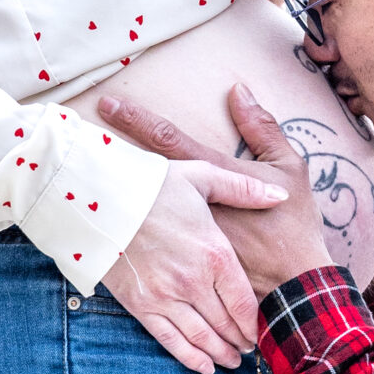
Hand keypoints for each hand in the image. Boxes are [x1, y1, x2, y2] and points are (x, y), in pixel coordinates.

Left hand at [98, 83, 331, 301]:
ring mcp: (183, 245)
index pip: (167, 139)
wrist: (297, 283)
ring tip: (81, 185)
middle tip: (76, 142)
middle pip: (140, 178)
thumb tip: (238, 91)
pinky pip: (149, 249)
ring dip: (111, 201)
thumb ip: (261, 127)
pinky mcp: (183, 274)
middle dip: (109, 159)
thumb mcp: (288, 167)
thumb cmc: (293, 224)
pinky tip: (106, 238)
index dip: (135, 119)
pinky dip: (127, 236)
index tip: (108, 103)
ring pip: (138, 216)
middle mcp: (191, 211)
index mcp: (214, 180)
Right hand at [104, 155, 288, 373]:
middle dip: (241, 342)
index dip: (255, 324)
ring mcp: (166, 297)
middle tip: (249, 350)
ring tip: (232, 361)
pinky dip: (191, 358)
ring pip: (202, 338)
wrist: (98, 198)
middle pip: (226, 325)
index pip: (244, 303)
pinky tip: (205, 367)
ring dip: (221, 353)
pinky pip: (170, 341)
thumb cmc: (152, 184)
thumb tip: (279, 194)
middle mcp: (194, 282)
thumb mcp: (202, 177)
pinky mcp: (140, 305)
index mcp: (215, 254)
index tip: (261, 331)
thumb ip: (243, 189)